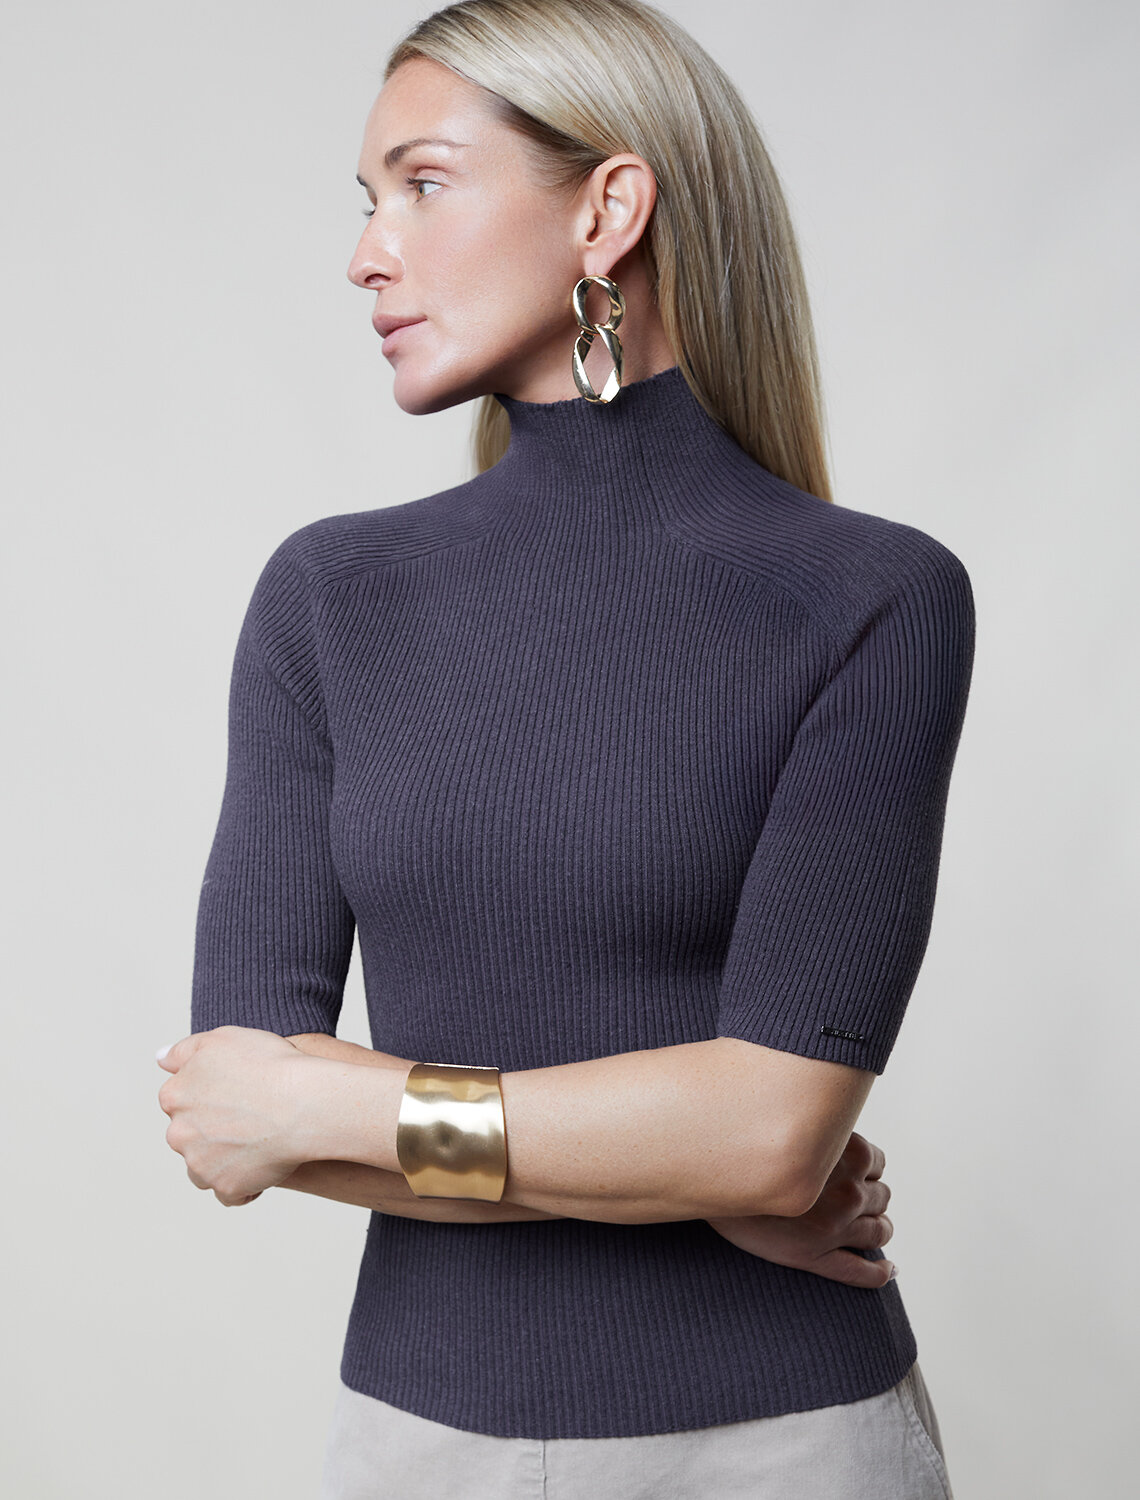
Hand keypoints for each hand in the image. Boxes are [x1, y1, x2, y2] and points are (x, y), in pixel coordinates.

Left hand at [157, 1026, 317, 1206]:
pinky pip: (230, 1193)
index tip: (235, 1094)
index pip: (180, 1101)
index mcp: (175, 1096)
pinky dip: (243, 1186)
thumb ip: (185, 1050)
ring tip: (257, 1144)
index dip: (210, 1097)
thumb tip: (160, 1059)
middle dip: (211, 1131)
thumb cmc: (270, 1066)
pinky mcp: (226, 1187)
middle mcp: (179, 1133)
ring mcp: (200, 1164)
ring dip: (223, 1160)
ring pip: (204, 1168)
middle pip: (189, 1136)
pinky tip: (264, 1167)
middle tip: (250, 1118)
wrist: (304, 1102)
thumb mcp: (223, 1039)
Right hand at [705, 1131, 894, 1287]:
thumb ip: (814, 1123)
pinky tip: (886, 1270)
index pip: (878, 1162)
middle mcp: (848, 1191)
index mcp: (848, 1152)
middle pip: (881, 1196)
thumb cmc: (743, 1145)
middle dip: (872, 1199)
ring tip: (870, 1232)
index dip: (867, 1168)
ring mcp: (835, 1227)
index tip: (855, 1172)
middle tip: (854, 1200)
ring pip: (880, 1232)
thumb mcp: (787, 1120)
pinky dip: (880, 1272)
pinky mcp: (816, 1257)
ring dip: (879, 1229)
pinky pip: (862, 1272)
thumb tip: (826, 1113)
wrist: (708, 1179)